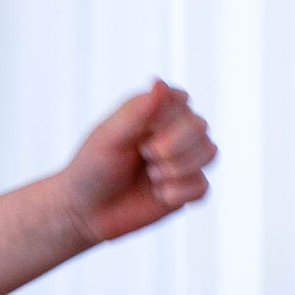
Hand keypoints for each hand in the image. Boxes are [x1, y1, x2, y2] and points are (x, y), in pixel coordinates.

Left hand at [60, 82, 216, 251]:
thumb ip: (138, 110)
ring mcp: (182, 162)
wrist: (84, 213)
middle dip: (174, 146)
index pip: (183, 103)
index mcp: (155, 112)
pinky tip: (158, 194)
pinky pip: (203, 187)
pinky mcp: (185, 191)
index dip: (167, 121)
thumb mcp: (110, 136)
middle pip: (202, 128)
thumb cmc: (92, 168)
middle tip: (146, 155)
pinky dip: (180, 192)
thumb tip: (160, 81)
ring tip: (152, 176)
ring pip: (210, 153)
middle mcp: (173, 133)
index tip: (142, 134)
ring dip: (179, 168)